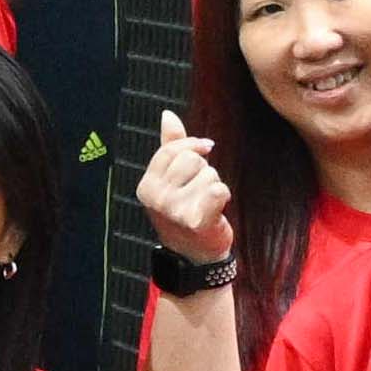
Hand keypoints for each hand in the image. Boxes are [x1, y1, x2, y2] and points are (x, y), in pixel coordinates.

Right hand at [134, 110, 233, 265]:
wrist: (195, 255)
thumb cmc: (185, 211)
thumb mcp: (171, 180)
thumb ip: (170, 146)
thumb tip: (167, 115)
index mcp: (147, 186)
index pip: (171, 150)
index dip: (193, 145)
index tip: (206, 148)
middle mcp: (157, 198)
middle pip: (192, 160)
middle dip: (204, 170)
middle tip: (199, 191)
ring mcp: (175, 210)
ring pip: (209, 175)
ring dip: (214, 186)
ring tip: (206, 204)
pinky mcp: (197, 220)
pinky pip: (219, 190)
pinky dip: (224, 196)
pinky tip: (216, 210)